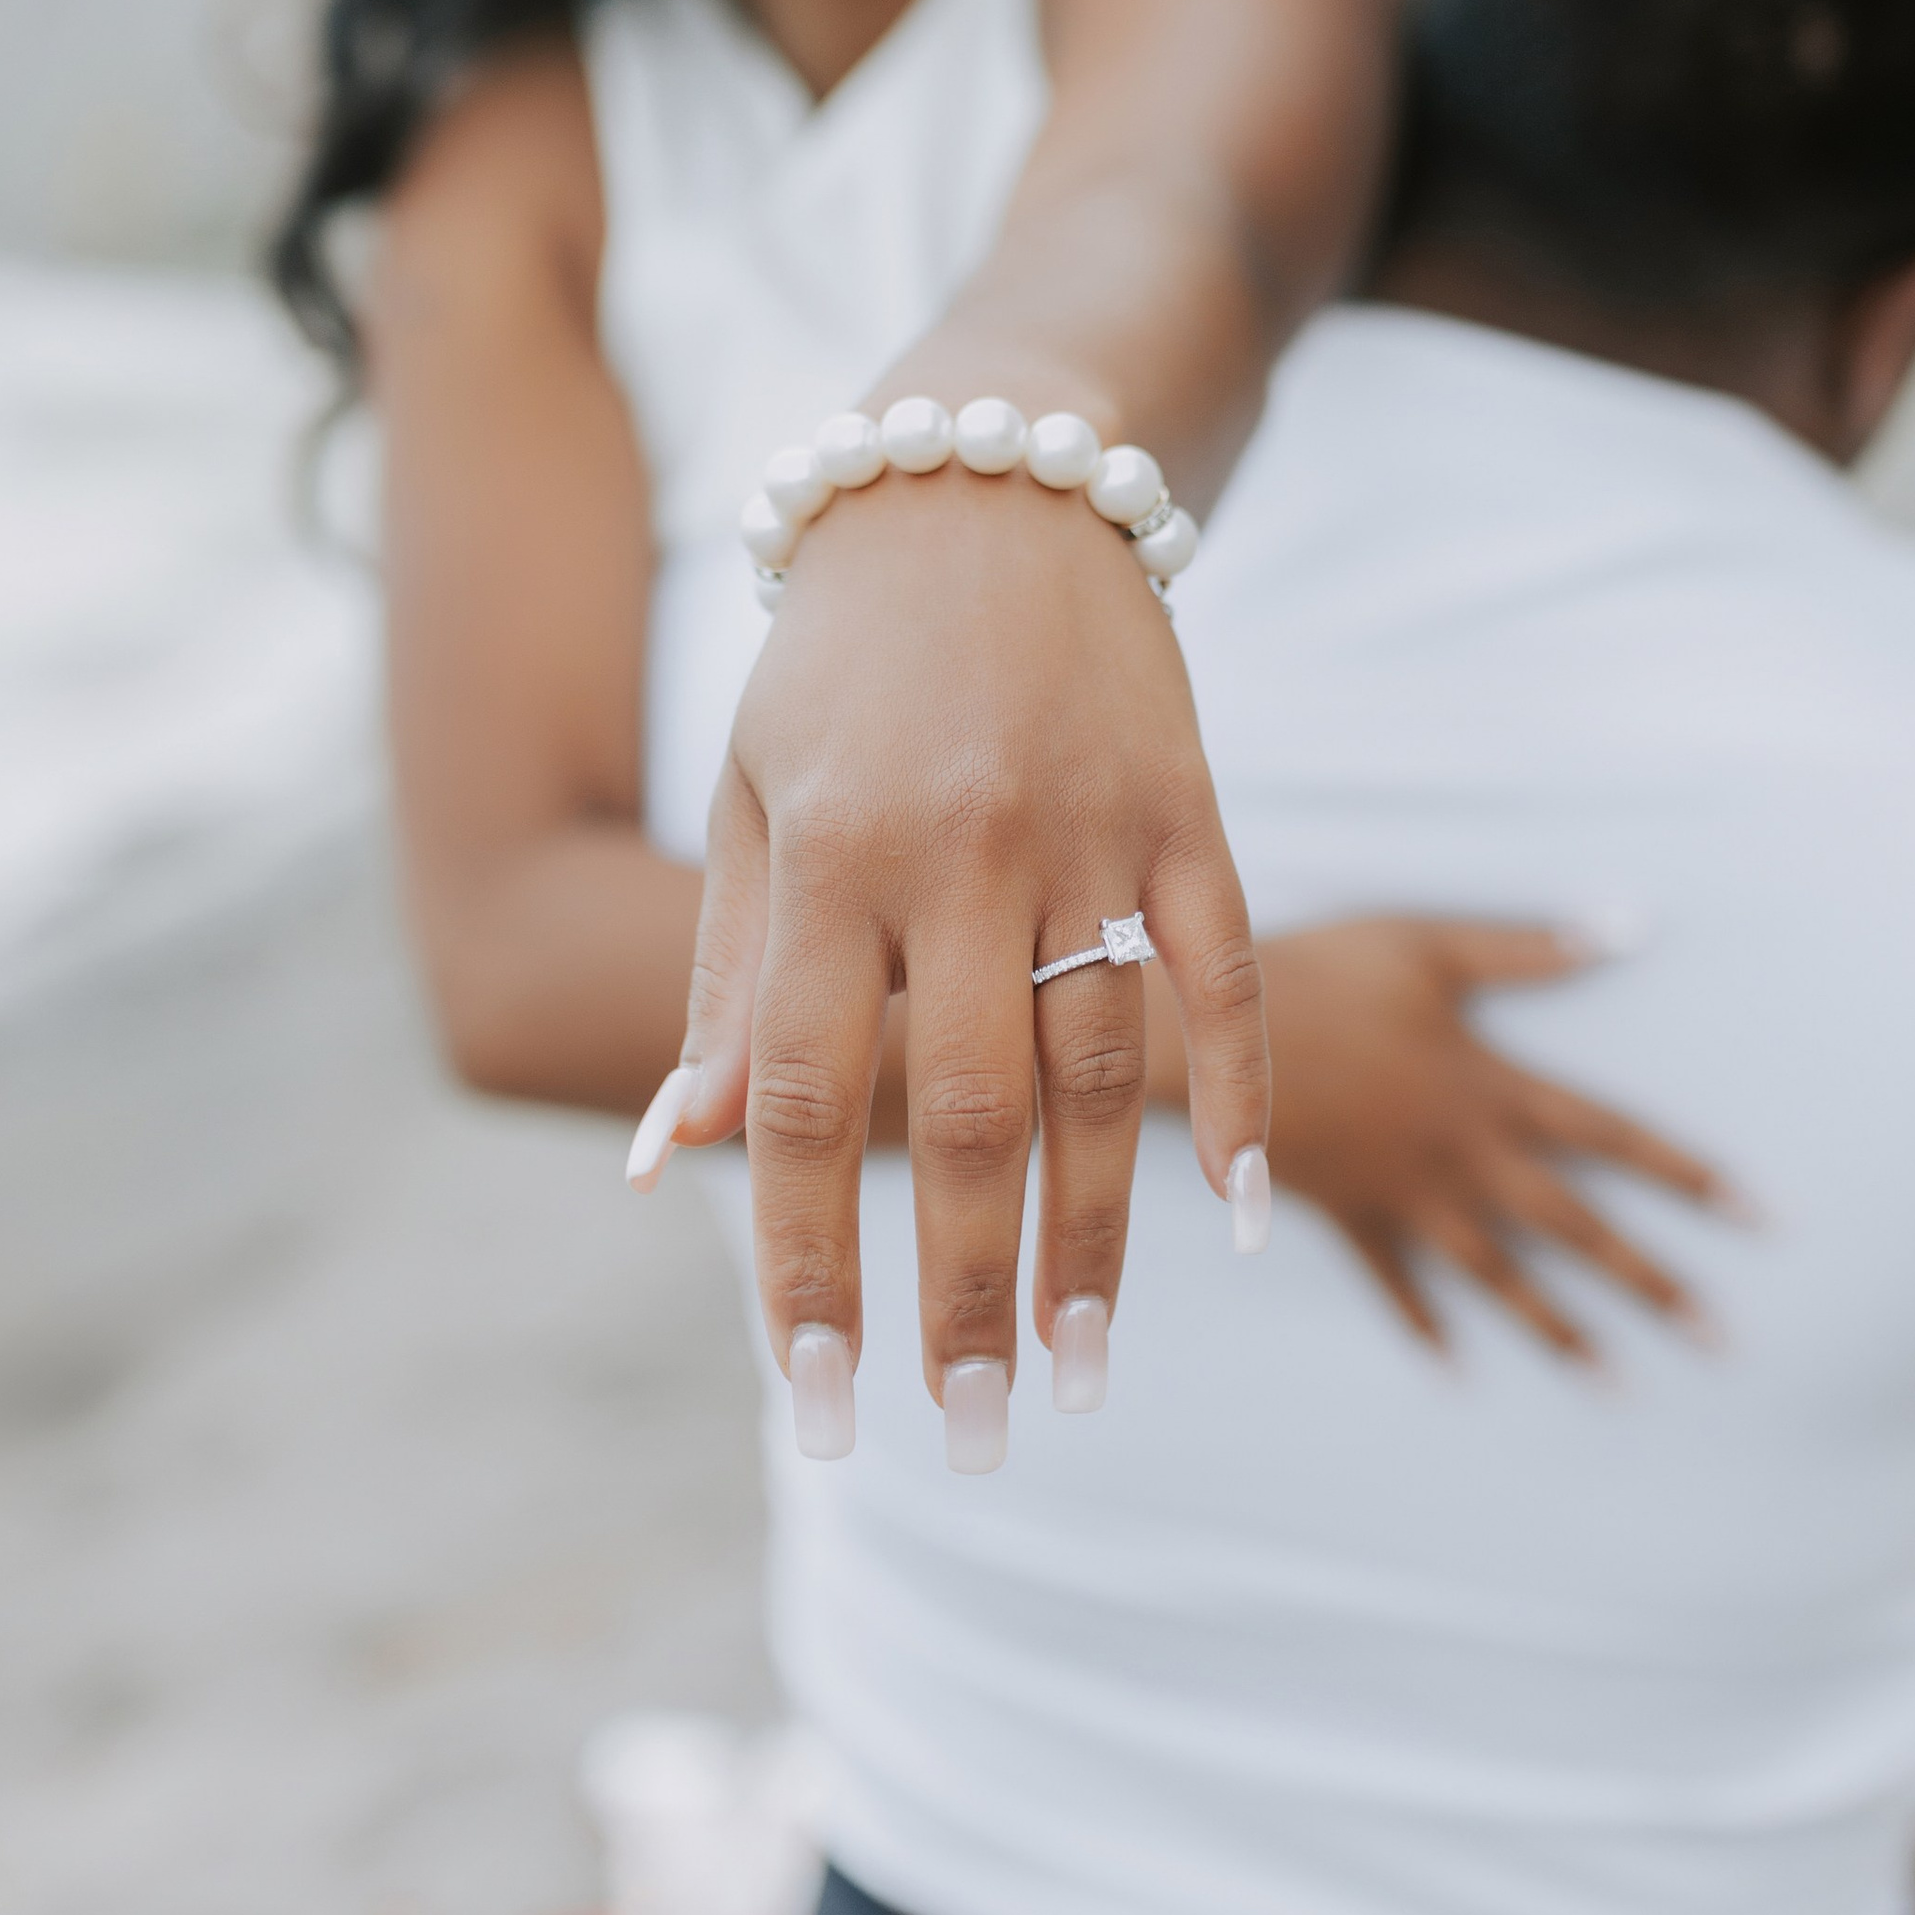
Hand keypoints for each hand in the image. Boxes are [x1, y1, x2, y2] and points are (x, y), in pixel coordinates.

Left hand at [668, 465, 1268, 1434]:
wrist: (981, 474)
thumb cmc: (834, 662)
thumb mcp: (750, 802)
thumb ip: (725, 985)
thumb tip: (672, 1163)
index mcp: (824, 860)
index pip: (808, 1105)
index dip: (808, 1266)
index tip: (817, 1404)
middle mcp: (956, 852)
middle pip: (965, 1118)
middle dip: (962, 1297)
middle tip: (974, 1439)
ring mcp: (1087, 828)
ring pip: (1101, 1072)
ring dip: (1095, 1241)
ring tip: (1082, 1379)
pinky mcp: (1189, 805)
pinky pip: (1228, 973)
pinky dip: (1242, 1093)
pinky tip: (1239, 1218)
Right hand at [1256, 916, 1738, 1361]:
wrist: (1207, 1040)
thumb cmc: (1320, 976)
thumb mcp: (1429, 945)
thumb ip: (1529, 950)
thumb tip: (1630, 927)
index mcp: (1493, 1088)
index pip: (1612, 1137)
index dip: (1688, 1174)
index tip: (1759, 1218)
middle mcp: (1464, 1155)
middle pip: (1575, 1227)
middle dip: (1652, 1283)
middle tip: (1719, 1338)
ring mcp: (1408, 1195)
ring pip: (1501, 1274)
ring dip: (1561, 1330)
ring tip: (1617, 1382)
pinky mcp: (1352, 1214)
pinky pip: (1398, 1282)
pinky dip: (1426, 1325)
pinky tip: (1457, 1366)